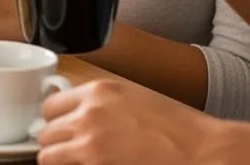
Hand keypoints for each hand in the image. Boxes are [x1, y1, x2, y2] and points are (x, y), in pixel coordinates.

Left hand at [37, 79, 225, 164]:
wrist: (204, 151)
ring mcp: (90, 143)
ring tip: (78, 164)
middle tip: (72, 153)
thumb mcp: (134, 98)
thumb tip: (76, 115)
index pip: (50, 106)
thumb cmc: (178, 128)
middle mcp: (89, 113)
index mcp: (98, 91)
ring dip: (59, 161)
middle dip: (56, 144)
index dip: (56, 121)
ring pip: (47, 156)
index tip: (63, 131)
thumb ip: (100, 103)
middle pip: (45, 133)